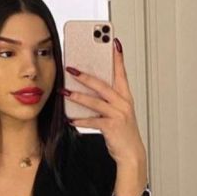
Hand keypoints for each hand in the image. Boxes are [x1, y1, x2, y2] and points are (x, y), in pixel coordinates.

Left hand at [63, 37, 147, 166]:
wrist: (131, 153)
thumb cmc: (123, 131)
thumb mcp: (118, 111)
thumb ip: (106, 98)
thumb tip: (87, 88)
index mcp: (125, 96)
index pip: (122, 72)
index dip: (118, 57)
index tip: (113, 43)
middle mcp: (123, 103)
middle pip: (103, 85)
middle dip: (86, 76)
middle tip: (71, 68)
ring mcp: (118, 114)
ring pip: (95, 101)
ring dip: (78, 96)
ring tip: (65, 91)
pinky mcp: (111, 126)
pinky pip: (92, 120)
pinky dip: (80, 120)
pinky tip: (70, 118)